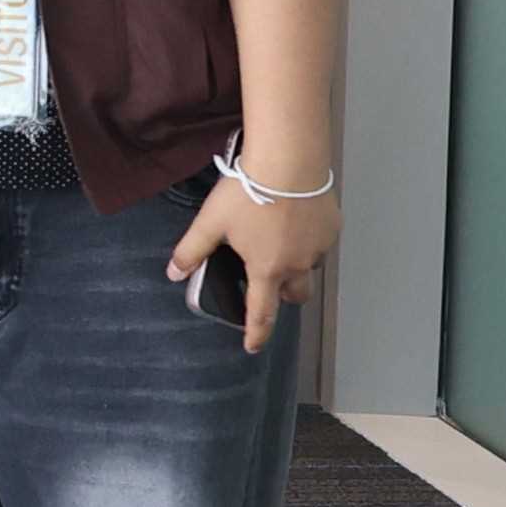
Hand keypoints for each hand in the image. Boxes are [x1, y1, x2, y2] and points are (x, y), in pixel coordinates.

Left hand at [170, 164, 332, 355]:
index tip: (253, 347)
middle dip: (282, 296)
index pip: (262, 312)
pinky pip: (319, 243)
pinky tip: (294, 219)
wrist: (289, 160)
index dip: (256, 333)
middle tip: (267, 282)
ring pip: (309, 267)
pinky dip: (307, 239)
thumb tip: (174, 273)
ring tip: (278, 241)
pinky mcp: (332, 226)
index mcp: (267, 269)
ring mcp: (319, 246)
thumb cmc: (248, 193)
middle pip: (295, 295)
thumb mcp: (211, 222)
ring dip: (296, 264)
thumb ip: (192, 250)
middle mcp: (298, 264)